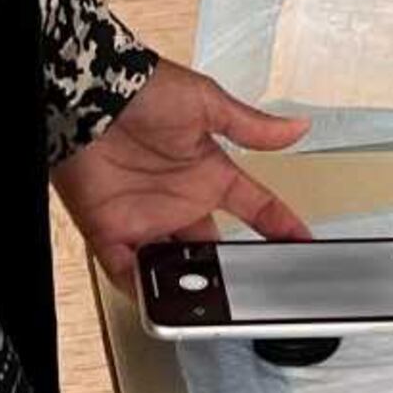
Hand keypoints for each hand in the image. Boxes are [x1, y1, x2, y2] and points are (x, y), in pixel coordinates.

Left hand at [51, 61, 311, 283]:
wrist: (88, 93)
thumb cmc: (144, 87)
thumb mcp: (207, 103)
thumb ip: (252, 126)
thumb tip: (297, 128)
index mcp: (209, 172)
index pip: (255, 206)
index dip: (280, 226)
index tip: (304, 245)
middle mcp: (180, 199)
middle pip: (213, 248)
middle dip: (228, 272)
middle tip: (246, 293)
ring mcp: (146, 217)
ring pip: (172, 266)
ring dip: (186, 284)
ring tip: (205, 304)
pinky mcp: (109, 229)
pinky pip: (126, 269)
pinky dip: (140, 289)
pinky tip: (155, 299)